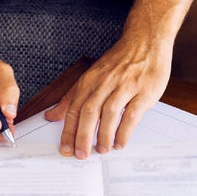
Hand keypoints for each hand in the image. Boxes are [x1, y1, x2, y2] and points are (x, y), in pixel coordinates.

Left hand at [44, 35, 171, 157]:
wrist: (145, 40)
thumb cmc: (118, 61)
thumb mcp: (91, 75)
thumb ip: (72, 97)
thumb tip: (51, 115)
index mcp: (90, 79)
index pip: (74, 108)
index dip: (68, 130)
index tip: (65, 148)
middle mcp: (105, 82)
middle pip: (88, 112)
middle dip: (82, 136)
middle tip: (81, 155)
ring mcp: (125, 86)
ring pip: (109, 113)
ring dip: (103, 135)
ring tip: (101, 150)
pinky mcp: (143, 91)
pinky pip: (131, 114)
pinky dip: (124, 131)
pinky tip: (120, 142)